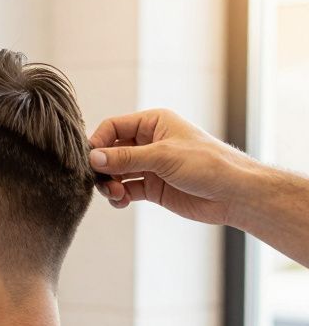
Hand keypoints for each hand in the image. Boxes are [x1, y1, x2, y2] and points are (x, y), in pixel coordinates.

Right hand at [87, 109, 262, 226]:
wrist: (234, 194)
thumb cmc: (208, 164)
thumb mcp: (163, 156)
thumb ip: (126, 158)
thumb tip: (93, 158)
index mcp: (153, 123)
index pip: (114, 127)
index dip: (99, 142)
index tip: (90, 161)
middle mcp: (149, 142)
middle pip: (111, 152)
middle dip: (103, 168)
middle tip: (103, 182)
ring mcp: (150, 166)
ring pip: (116, 173)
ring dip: (110, 185)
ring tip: (116, 195)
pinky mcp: (152, 187)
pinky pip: (125, 190)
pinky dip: (119, 197)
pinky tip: (122, 202)